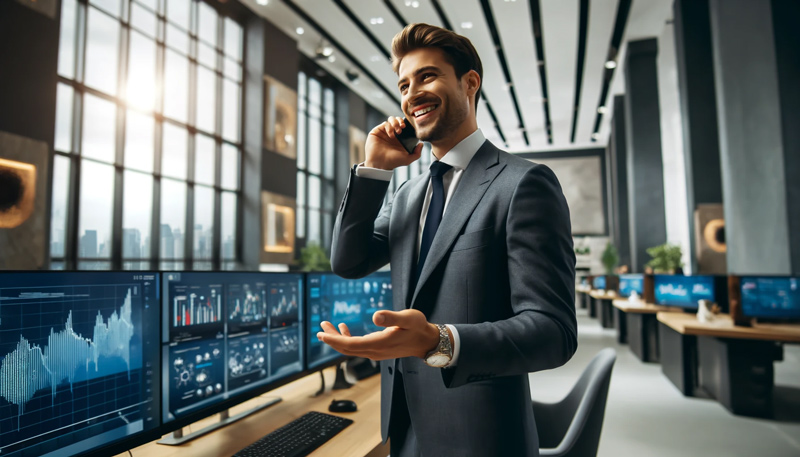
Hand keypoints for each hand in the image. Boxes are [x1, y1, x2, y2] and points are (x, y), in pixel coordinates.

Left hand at [317, 309, 438, 359]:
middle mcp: (375, 351)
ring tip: (326, 326)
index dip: (335, 340)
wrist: (426, 341)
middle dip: (332, 339)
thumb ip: (391, 317)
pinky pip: (357, 346)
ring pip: (350, 348)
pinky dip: (347, 338)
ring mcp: (375, 352)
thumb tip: (375, 316)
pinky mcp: (377, 349)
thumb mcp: (407, 318)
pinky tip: (343, 328)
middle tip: (320, 328)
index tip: (322, 334)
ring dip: (337, 338)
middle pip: (347, 348)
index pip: (351, 344)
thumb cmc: (418, 327)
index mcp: (379, 343)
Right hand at [364, 116, 423, 169]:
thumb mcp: (407, 159)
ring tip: (397, 131)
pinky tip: (391, 135)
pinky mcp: (378, 131)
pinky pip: (385, 123)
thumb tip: (421, 144)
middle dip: (401, 121)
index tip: (410, 127)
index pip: (405, 126)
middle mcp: (393, 134)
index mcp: (400, 139)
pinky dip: (389, 128)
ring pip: (391, 119)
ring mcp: (385, 132)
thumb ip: (417, 153)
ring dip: (395, 122)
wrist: (379, 162)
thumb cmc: (393, 162)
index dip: (408, 124)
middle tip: (403, 127)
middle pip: (398, 120)